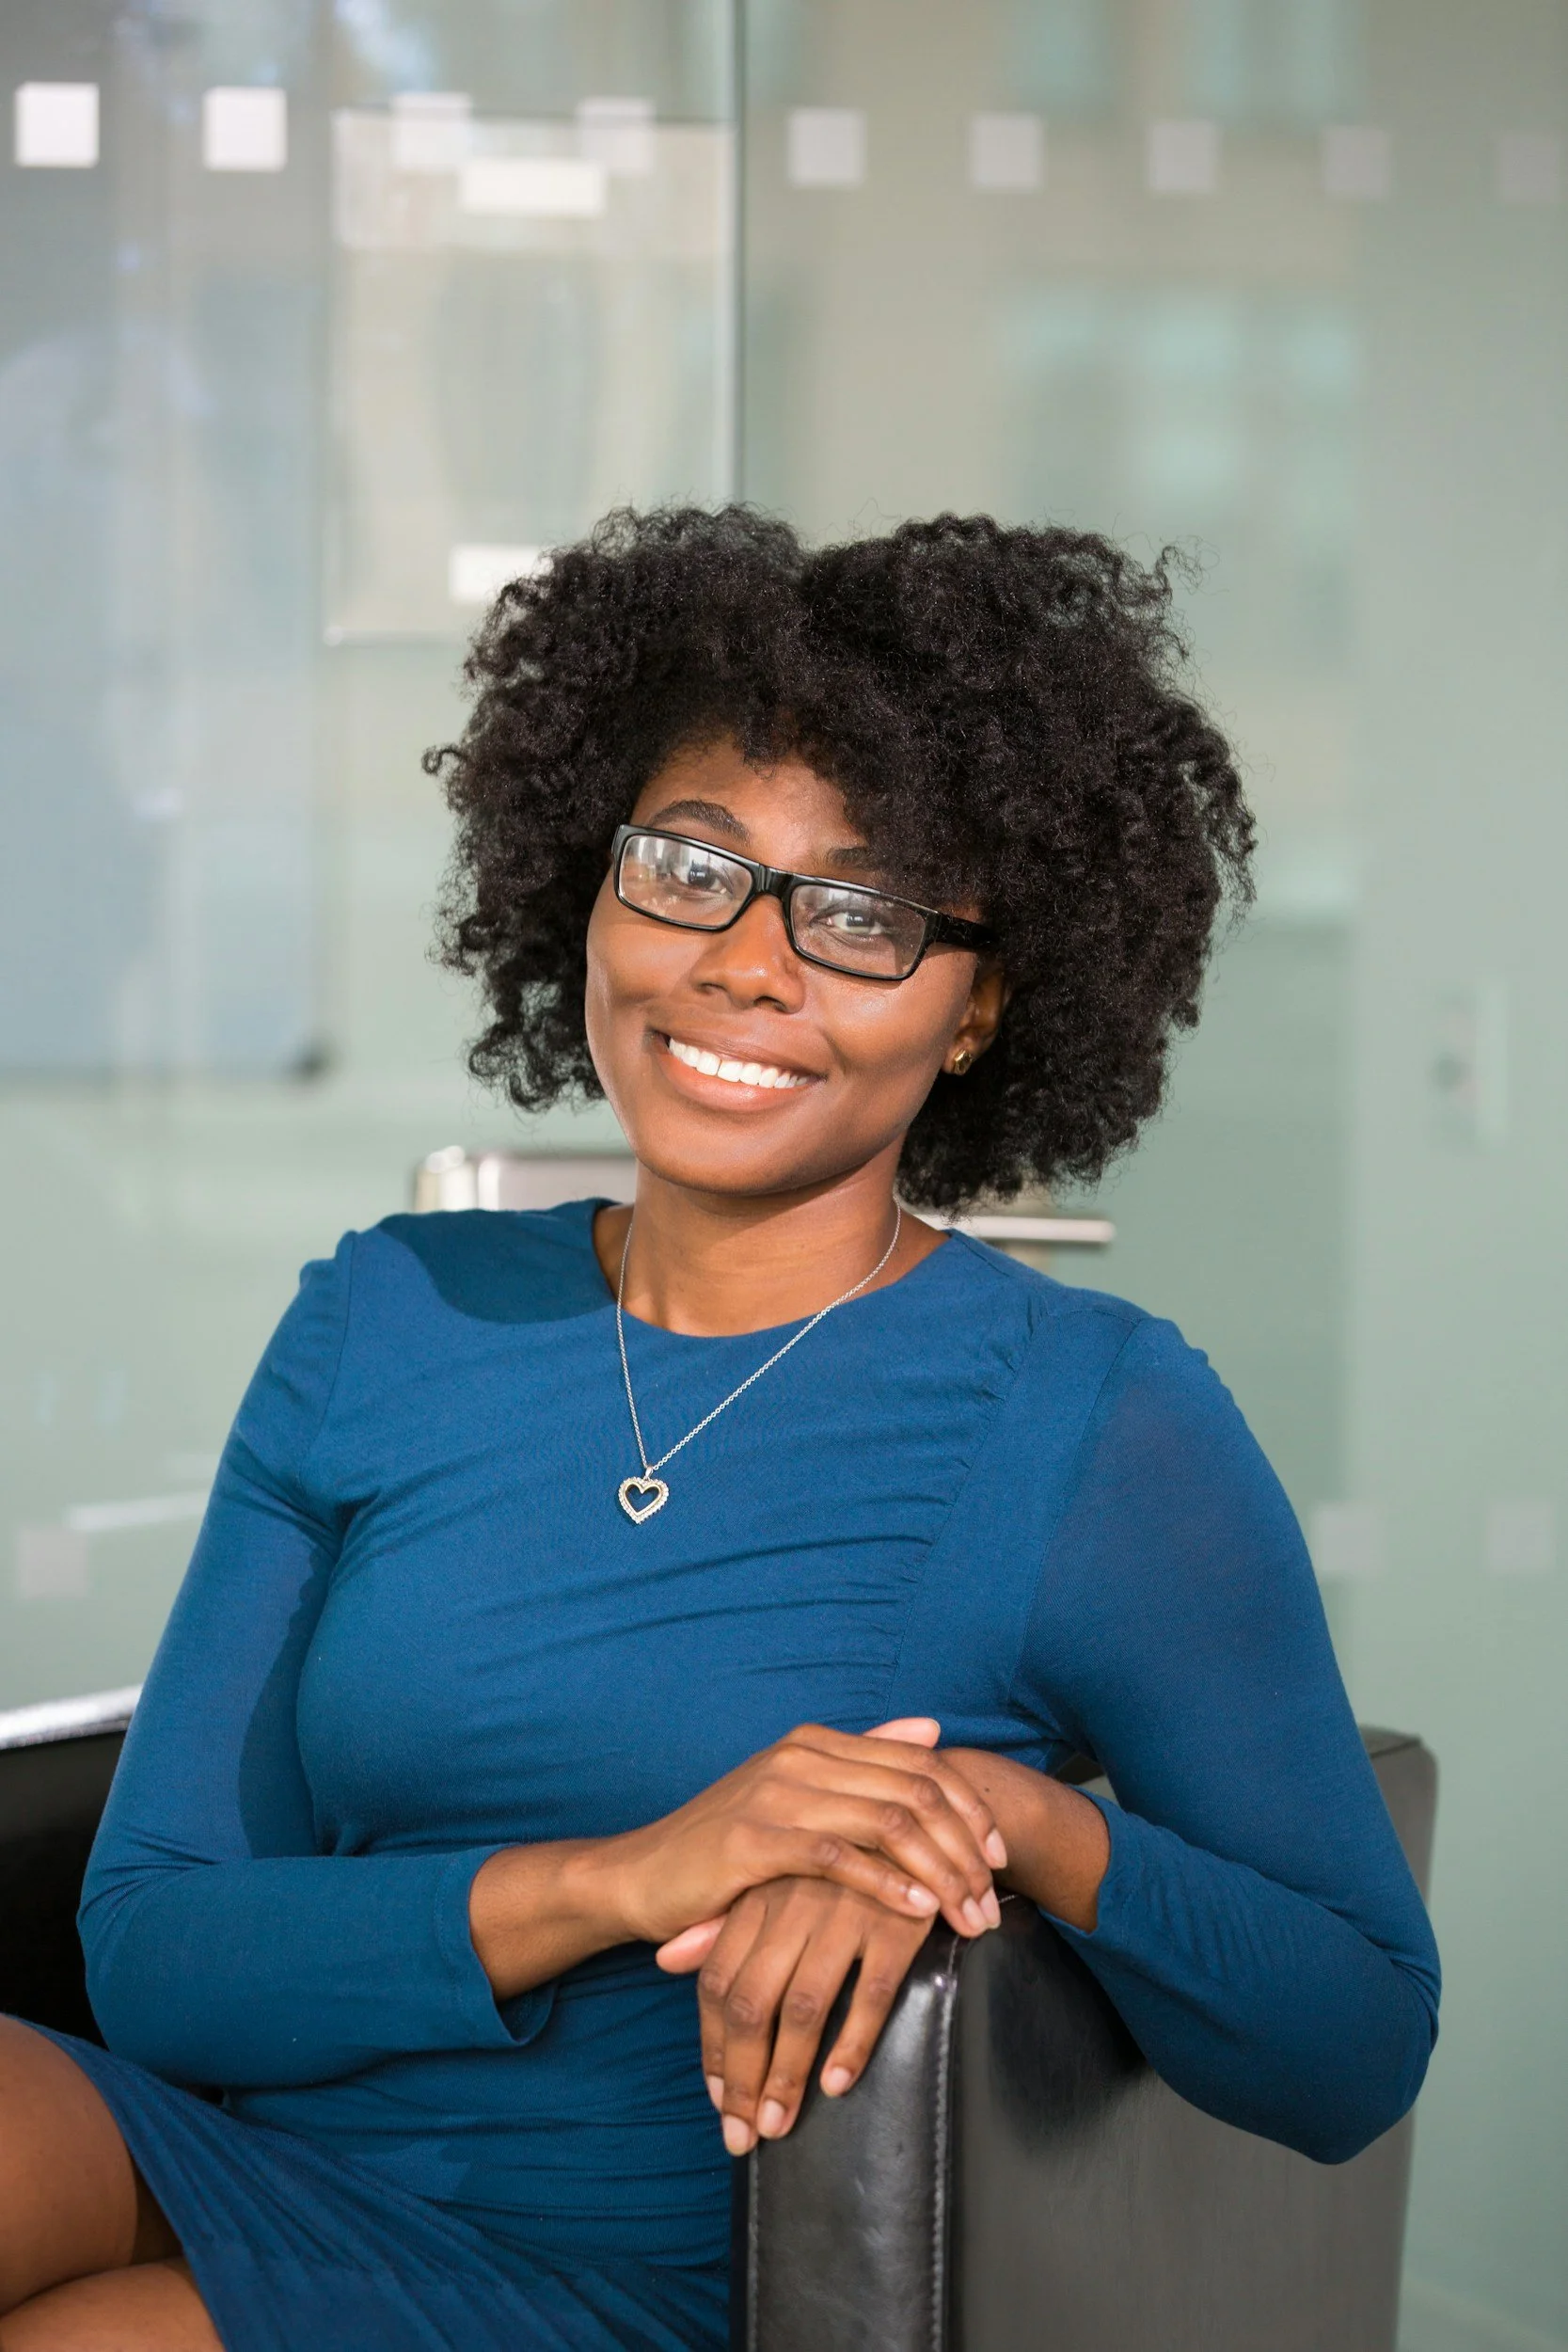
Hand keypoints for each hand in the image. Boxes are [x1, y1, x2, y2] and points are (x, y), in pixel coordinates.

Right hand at [604, 1717, 1004, 1949]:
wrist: (641, 1876)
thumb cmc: (726, 1848)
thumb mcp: (796, 1797)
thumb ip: (863, 1762)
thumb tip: (930, 1728)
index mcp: (816, 1743)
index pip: (919, 1764)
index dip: (969, 1809)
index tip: (999, 1857)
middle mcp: (801, 1757)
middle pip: (916, 1792)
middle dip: (965, 1849)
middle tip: (992, 1899)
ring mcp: (777, 1794)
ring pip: (889, 1823)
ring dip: (940, 1873)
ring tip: (967, 1915)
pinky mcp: (754, 1840)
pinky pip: (839, 1857)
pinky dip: (887, 1884)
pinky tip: (917, 1912)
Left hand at [656, 1875, 934, 2154]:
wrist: (917, 1816)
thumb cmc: (838, 1863)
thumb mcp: (777, 1884)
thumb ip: (722, 1927)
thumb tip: (663, 1961)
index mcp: (760, 1898)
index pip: (719, 1982)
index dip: (715, 2047)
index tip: (720, 2101)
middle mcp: (794, 1906)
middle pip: (752, 2003)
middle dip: (743, 2077)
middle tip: (743, 2133)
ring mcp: (845, 1913)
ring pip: (804, 2007)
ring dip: (787, 2075)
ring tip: (778, 2124)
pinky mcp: (897, 1923)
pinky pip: (873, 1994)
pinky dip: (852, 2042)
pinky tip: (837, 2083)